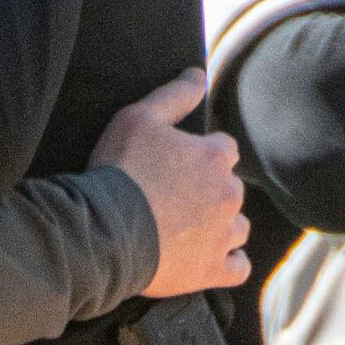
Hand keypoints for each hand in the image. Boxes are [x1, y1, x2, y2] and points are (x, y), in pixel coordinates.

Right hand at [94, 73, 249, 299]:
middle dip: (209, 192)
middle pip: (230, 189)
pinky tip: (212, 259)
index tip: (176, 166)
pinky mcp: (213, 269)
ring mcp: (223, 234)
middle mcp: (229, 194)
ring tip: (188, 230)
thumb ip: (174, 95)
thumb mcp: (138, 117)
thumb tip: (198, 74)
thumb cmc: (120, 170)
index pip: (224, 150)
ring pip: (238, 227)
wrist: (105, 231)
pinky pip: (238, 267)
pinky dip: (229, 263)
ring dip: (221, 226)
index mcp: (215, 156)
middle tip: (174, 199)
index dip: (201, 155)